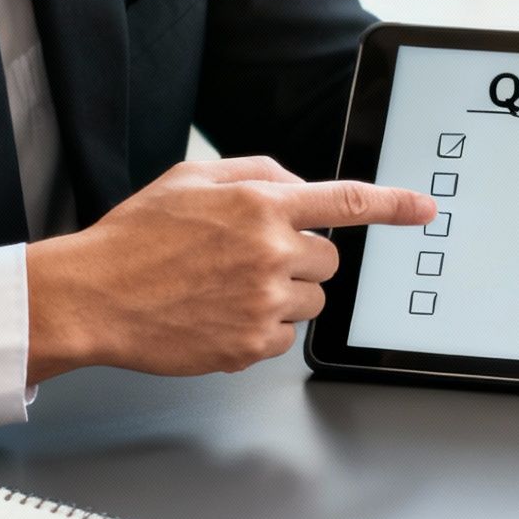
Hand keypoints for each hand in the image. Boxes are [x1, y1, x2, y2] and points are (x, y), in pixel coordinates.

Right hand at [25, 156, 434, 380]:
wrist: (93, 296)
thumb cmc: (136, 237)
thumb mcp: (192, 178)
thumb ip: (256, 173)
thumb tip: (300, 185)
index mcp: (260, 205)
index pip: (347, 202)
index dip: (394, 205)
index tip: (424, 209)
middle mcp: (270, 252)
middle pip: (329, 261)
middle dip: (302, 260)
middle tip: (251, 260)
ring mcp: (263, 302)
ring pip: (313, 302)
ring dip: (284, 295)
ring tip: (228, 288)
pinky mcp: (251, 344)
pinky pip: (286, 337)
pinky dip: (263, 329)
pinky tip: (220, 314)